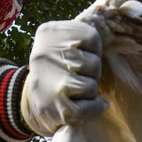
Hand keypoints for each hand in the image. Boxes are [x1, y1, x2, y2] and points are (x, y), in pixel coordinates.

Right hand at [20, 20, 107, 135]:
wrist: (30, 99)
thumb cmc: (55, 68)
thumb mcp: (61, 43)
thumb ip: (81, 39)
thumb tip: (111, 48)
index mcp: (49, 32)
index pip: (92, 36)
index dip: (92, 51)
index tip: (79, 57)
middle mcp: (47, 54)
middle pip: (94, 63)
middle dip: (91, 74)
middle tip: (77, 77)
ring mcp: (52, 81)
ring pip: (92, 85)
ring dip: (90, 91)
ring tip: (76, 90)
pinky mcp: (58, 106)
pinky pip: (90, 107)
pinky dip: (95, 108)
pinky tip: (90, 105)